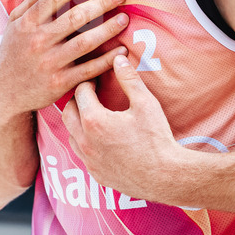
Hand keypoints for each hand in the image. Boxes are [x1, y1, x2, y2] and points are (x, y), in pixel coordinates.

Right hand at [0, 0, 129, 114]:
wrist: (3, 92)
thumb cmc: (13, 52)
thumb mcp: (13, 24)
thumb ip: (31, 3)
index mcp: (28, 23)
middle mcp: (39, 41)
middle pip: (76, 17)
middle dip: (101, 4)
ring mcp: (50, 63)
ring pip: (86, 42)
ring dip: (109, 29)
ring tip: (124, 20)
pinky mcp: (59, 83)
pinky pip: (89, 69)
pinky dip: (107, 60)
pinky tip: (122, 51)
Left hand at [62, 54, 180, 202]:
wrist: (166, 177)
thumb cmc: (157, 138)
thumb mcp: (146, 103)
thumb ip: (129, 79)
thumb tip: (118, 58)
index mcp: (94, 120)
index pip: (80, 92)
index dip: (88, 83)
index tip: (96, 80)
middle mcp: (85, 141)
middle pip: (68, 112)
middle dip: (77, 100)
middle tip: (91, 95)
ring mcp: (88, 160)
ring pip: (70, 134)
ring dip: (78, 122)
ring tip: (94, 115)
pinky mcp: (95, 173)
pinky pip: (81, 153)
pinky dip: (85, 142)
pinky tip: (100, 138)